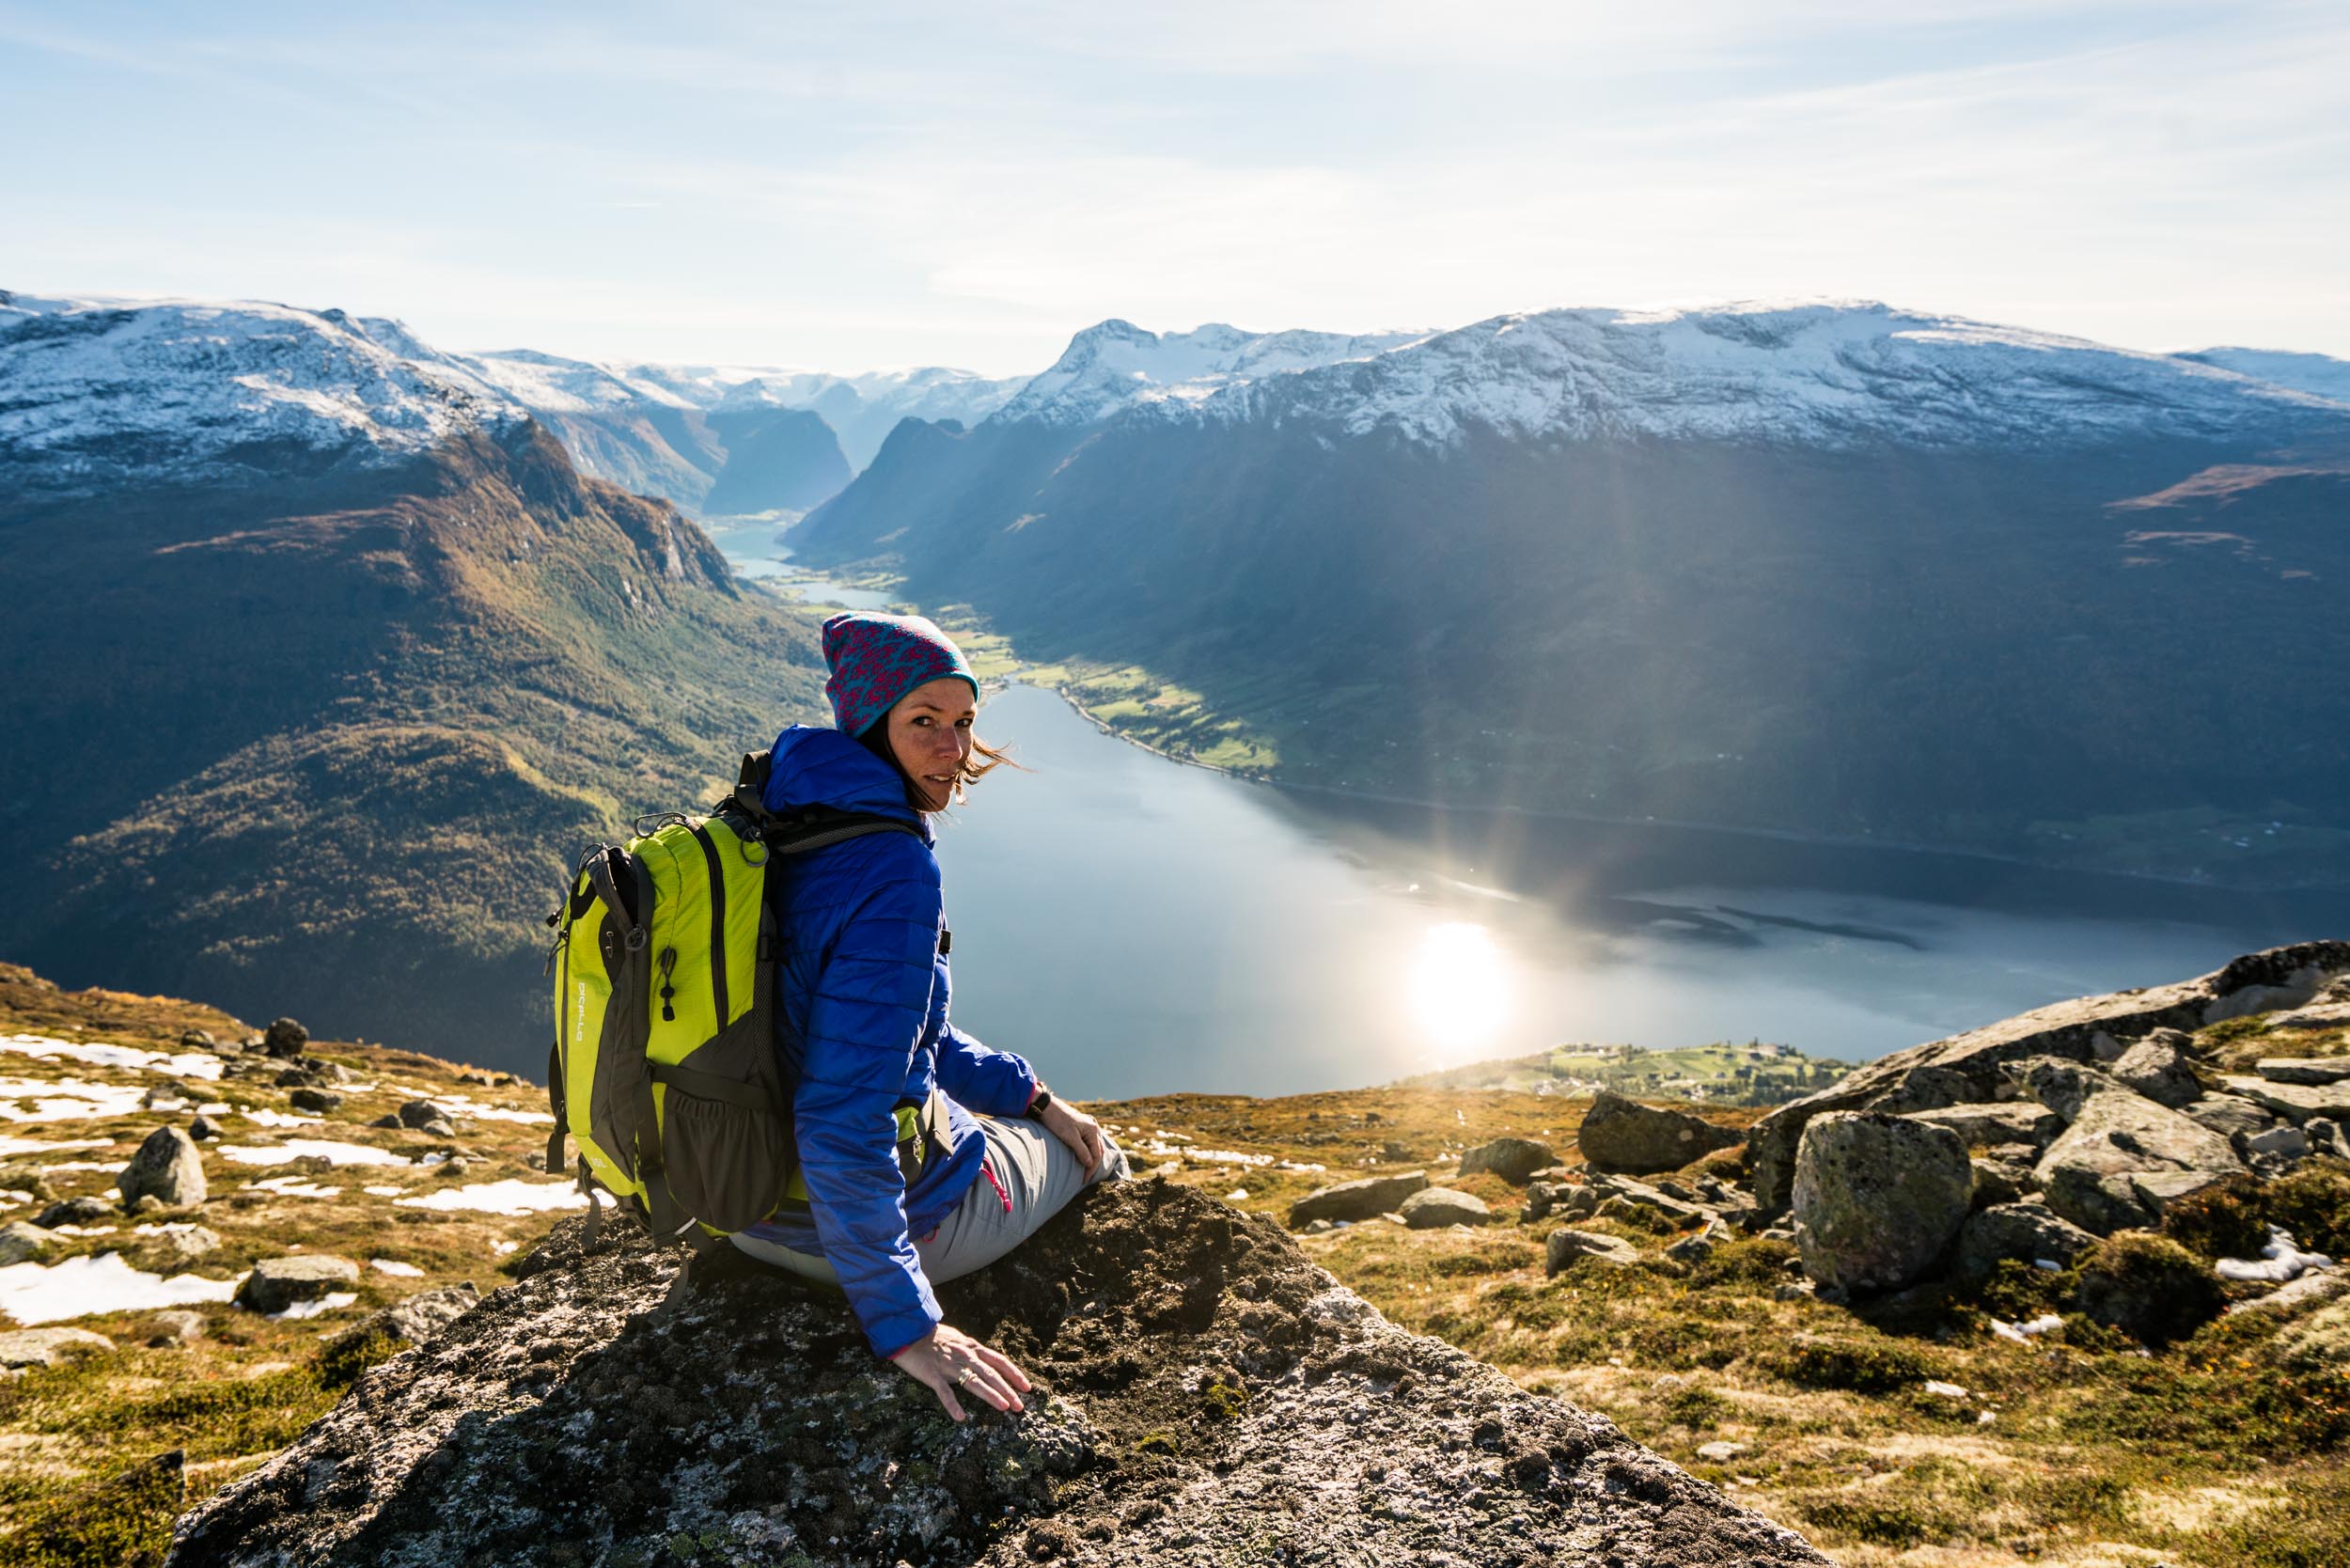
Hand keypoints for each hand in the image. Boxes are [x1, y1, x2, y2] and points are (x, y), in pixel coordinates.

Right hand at [889, 1322, 1030, 1422]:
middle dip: (1008, 1390)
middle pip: (991, 1374)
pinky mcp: (932, 1374)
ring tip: (1004, 1408)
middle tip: (1020, 1406)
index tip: (1027, 1387)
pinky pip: (944, 1392)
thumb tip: (989, 1361)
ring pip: (973, 1381)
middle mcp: (965, 1355)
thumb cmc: (934, 1337)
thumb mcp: (959, 1340)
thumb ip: (974, 1352)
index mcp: (973, 1347)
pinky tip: (961, 1417)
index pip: (999, 1361)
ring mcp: (949, 1365)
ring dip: (990, 1395)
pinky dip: (953, 1404)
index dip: (1014, 1374)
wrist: (908, 1331)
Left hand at [1040, 1096, 1106, 1176]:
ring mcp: (1088, 1127)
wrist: (1046, 1107)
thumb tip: (1090, 1164)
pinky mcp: (1081, 1128)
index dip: (1091, 1168)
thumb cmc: (1057, 1121)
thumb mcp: (1070, 1137)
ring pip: (1094, 1147)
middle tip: (1084, 1178)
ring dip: (1090, 1159)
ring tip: (1084, 1171)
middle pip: (1098, 1151)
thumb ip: (1082, 1151)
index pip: (1097, 1154)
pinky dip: (1087, 1152)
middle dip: (1092, 1165)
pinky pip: (1088, 1143)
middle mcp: (1093, 1128)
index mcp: (1093, 1130)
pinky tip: (1082, 1158)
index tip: (1084, 1180)